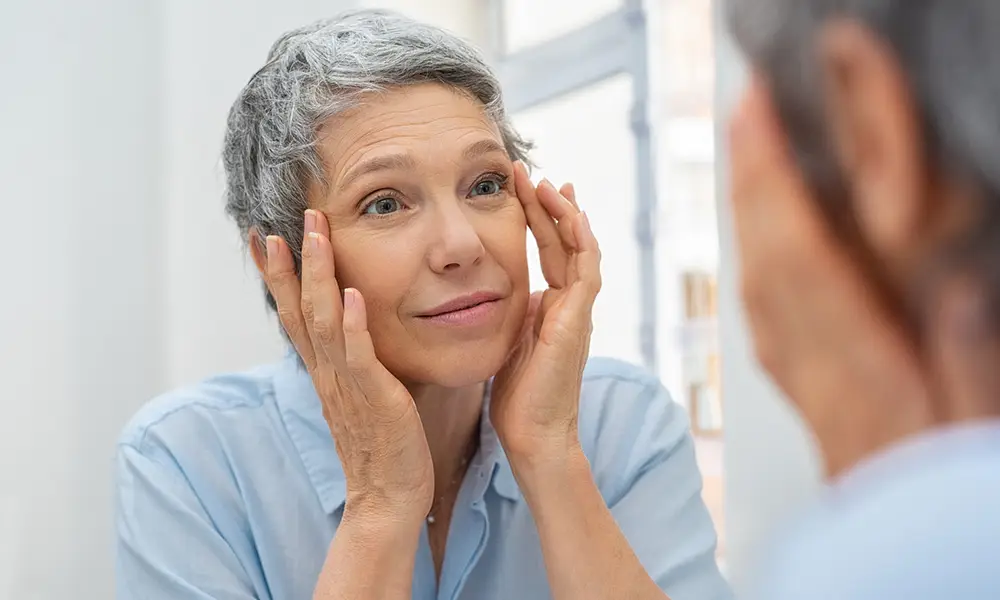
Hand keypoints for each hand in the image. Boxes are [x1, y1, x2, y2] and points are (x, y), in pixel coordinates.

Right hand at [261, 209, 433, 521]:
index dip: (279, 276)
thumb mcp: (364, 394)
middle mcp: (327, 373)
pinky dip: (352, 324)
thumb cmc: (384, 445)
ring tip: (315, 235)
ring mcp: (346, 384)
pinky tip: (350, 295)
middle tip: (278, 222)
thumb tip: (360, 329)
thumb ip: (358, 361)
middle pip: (298, 310)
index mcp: (325, 371)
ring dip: (318, 276)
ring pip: (323, 321)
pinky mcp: (374, 398)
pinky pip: (359, 356)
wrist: (389, 497)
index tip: (265, 237)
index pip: (294, 314)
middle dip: (289, 264)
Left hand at [491, 162, 601, 462]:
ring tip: (545, 183)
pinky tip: (570, 215)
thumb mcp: (507, 343)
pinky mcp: (579, 321)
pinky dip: (582, 241)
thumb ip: (508, 315)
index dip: (535, 218)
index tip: (519, 187)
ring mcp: (578, 312)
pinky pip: (587, 271)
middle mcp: (569, 305)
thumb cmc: (517, 398)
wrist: (534, 436)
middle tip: (527, 172)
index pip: (548, 251)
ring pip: (580, 249)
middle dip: (546, 205)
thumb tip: (489, 292)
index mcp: (551, 308)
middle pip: (564, 242)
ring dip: (564, 214)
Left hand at [729, 77, 932, 475]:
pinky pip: (763, 304)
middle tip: (748, 114)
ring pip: (758, 275)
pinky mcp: (796, 374)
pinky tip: (760, 232)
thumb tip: (950, 283)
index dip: (775, 183)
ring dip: (750, 209)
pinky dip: (758, 253)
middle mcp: (812, 358)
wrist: (892, 536)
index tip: (761, 123)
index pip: (800, 255)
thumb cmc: (932, 473)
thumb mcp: (968, 407)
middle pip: (767, 254)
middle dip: (754, 179)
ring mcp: (797, 368)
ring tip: (750, 153)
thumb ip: (959, 347)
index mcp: (854, 361)